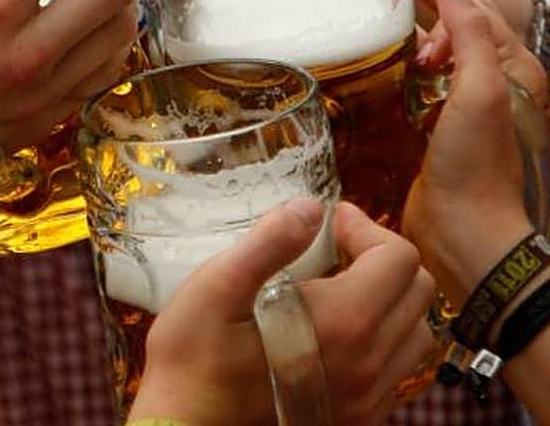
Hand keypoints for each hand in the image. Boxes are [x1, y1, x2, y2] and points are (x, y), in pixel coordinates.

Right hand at [135, 200, 433, 424]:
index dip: (364, 228)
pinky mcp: (359, 418)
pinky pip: (397, 370)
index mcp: (343, 322)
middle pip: (418, 290)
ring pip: (416, 333)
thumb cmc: (193, 359)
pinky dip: (381, 340)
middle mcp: (369, 363)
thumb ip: (268, 242)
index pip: (397, 258)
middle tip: (334, 249)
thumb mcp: (216, 286)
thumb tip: (310, 207)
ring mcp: (368, 398)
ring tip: (340, 288)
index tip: (327, 224)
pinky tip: (336, 333)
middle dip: (381, 257)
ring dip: (388, 300)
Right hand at [403, 0, 538, 303]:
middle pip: (454, 23)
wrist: (464, 234)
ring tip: (376, 18)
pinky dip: (399, 64)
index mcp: (509, 67)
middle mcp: (489, 83)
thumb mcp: (481, 90)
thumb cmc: (477, 167)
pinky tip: (377, 64)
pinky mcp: (434, 129)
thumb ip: (468, 33)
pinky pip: (417, 83)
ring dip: (408, 31)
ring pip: (434, 51)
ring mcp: (461, 107)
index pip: (470, 5)